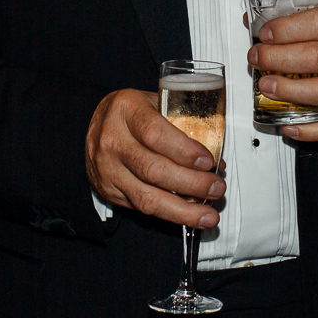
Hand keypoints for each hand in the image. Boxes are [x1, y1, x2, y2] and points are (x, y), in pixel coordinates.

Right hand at [84, 88, 222, 229]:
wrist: (99, 124)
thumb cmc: (135, 112)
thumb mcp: (155, 102)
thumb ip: (183, 124)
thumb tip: (216, 159)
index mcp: (126, 109)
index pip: (155, 134)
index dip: (184, 151)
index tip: (208, 162)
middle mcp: (112, 140)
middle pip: (154, 170)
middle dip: (192, 183)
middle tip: (217, 188)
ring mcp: (107, 168)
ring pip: (147, 197)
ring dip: (183, 210)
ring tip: (209, 215)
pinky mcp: (108, 190)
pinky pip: (141, 207)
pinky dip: (169, 213)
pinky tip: (189, 215)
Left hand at [247, 0, 317, 141]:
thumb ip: (299, 6)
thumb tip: (256, 18)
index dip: (286, 29)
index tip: (264, 34)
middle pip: (316, 58)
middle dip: (277, 59)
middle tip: (256, 57)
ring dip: (289, 91)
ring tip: (265, 85)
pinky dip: (311, 131)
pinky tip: (289, 126)